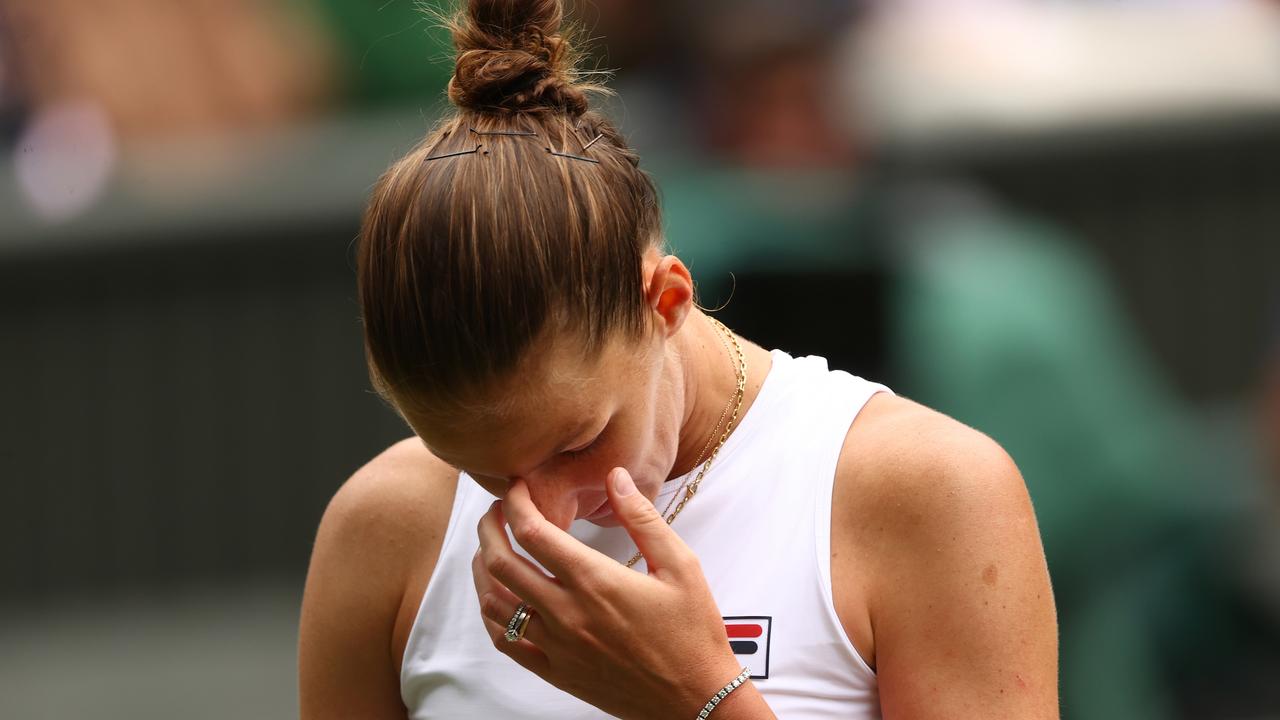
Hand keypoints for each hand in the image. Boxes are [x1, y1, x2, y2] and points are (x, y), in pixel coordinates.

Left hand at [473, 467, 744, 718]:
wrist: (696, 698)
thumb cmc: (693, 632)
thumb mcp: (680, 565)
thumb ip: (643, 517)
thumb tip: (615, 476)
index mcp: (595, 581)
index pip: (532, 532)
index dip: (515, 502)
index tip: (516, 487)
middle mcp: (567, 613)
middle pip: (501, 562)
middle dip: (489, 527)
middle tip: (495, 510)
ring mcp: (557, 645)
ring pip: (494, 602)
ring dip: (482, 568)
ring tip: (489, 547)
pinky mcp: (556, 671)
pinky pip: (506, 642)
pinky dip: (490, 614)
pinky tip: (496, 596)